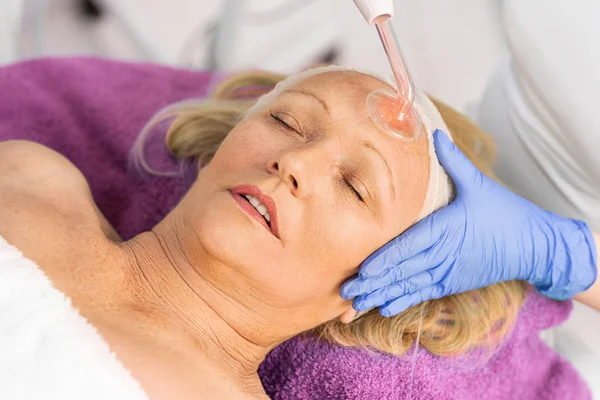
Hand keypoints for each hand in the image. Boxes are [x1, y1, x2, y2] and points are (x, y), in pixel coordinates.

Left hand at [340, 130, 596, 316]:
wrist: (537, 245)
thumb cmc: (506, 212)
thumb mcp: (479, 183)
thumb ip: (454, 161)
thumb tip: (435, 133)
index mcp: (447, 227)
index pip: (410, 246)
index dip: (386, 260)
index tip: (364, 269)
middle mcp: (444, 253)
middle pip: (403, 270)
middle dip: (374, 282)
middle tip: (346, 291)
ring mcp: (449, 271)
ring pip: (410, 285)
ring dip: (382, 295)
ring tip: (356, 304)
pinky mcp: (454, 282)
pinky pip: (424, 293)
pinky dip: (403, 301)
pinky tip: (384, 308)